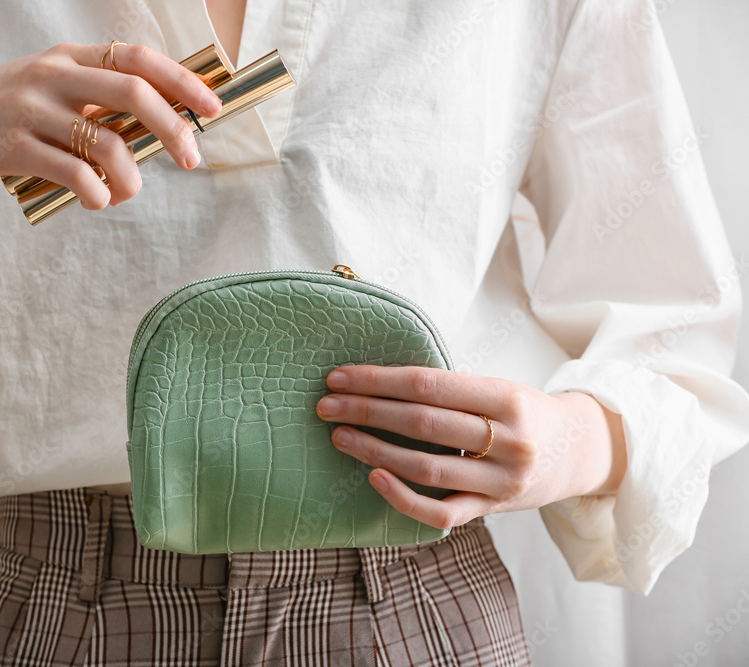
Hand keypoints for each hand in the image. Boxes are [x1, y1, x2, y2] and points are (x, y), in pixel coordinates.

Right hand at [0, 42, 220, 298]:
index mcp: (67, 57)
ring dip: (131, 178)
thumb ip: (93, 101)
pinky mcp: (11, 148)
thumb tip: (156, 129)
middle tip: (191, 159)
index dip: (181, 80)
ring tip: (124, 193)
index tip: (212, 107)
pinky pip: (74, 174)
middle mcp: (51, 75)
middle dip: (173, 129)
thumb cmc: (1, 112)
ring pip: (107, 143)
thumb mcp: (47, 90)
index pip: (137, 58)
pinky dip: (98, 194)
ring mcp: (30, 110)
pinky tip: (97, 200)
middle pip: (132, 94)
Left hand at [315, 365, 625, 529]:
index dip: (378, 380)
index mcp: (506, 397)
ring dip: (375, 451)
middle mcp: (508, 439)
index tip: (339, 377)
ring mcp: (502, 481)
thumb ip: (450, 390)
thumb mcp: (498, 389)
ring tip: (340, 437)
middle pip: (423, 423)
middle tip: (326, 406)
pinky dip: (404, 498)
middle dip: (367, 411)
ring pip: (427, 468)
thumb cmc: (523, 413)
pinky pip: (442, 513)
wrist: (579, 451)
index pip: (428, 384)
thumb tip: (375, 382)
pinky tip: (374, 479)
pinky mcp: (494, 510)